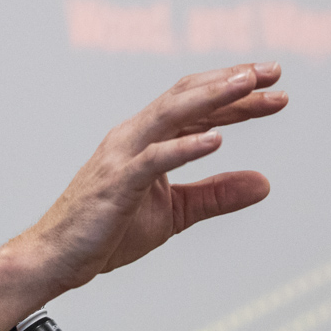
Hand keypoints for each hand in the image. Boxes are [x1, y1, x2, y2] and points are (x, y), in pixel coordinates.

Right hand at [0, 62, 286, 330]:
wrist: (58, 257)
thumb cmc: (108, 230)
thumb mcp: (174, 212)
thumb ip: (216, 195)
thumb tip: (265, 183)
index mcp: (146, 139)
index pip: (195, 106)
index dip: (235, 96)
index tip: (272, 88)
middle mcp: (133, 136)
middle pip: (186, 97)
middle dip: (230, 83)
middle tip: (271, 72)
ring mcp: (122, 155)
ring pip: (170, 114)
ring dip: (211, 97)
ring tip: (247, 86)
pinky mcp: (117, 182)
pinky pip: (153, 159)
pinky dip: (185, 147)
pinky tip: (216, 140)